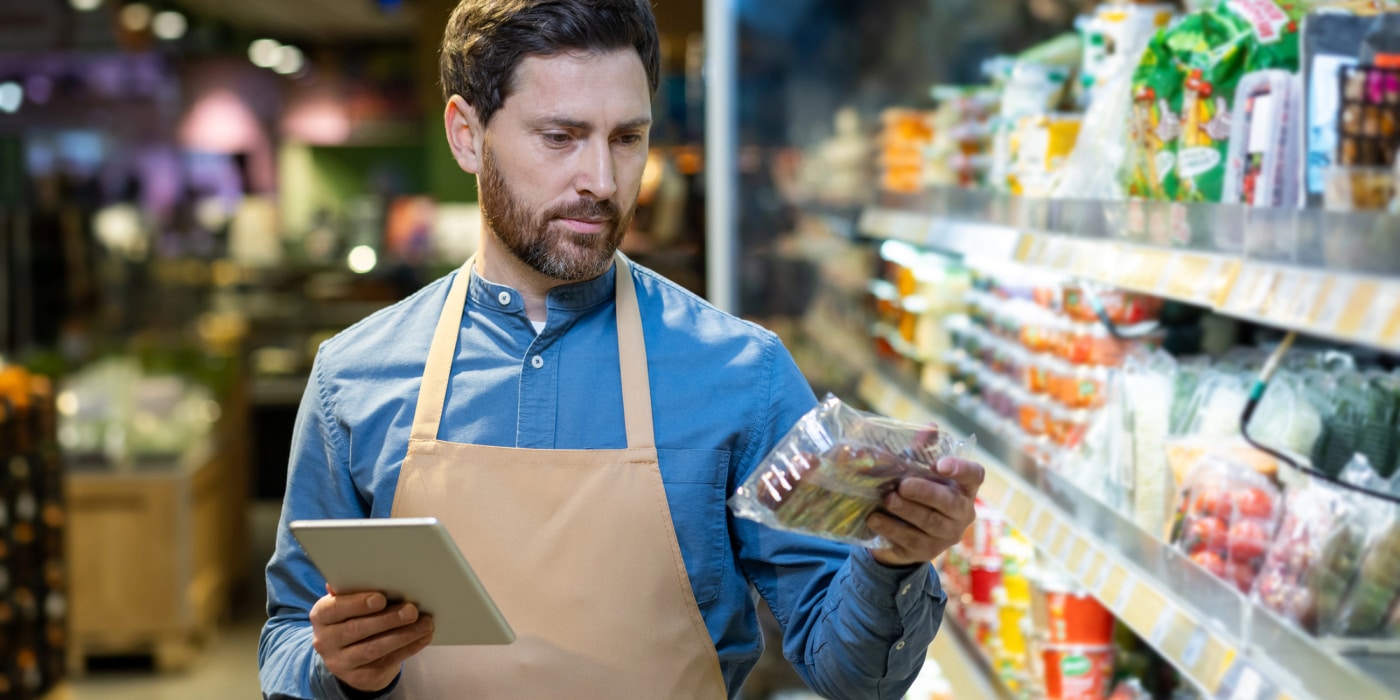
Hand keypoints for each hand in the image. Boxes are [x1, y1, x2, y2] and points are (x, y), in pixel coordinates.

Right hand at [310, 586, 434, 692]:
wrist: (350, 658)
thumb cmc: (352, 619)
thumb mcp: (346, 604)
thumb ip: (353, 590)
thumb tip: (362, 572)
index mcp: (321, 616)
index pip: (334, 609)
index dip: (357, 604)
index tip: (380, 598)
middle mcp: (326, 641)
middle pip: (357, 630)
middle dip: (388, 619)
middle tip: (411, 610)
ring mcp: (341, 662)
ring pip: (374, 649)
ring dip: (403, 635)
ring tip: (424, 623)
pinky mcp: (360, 676)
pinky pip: (388, 661)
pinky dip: (409, 647)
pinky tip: (423, 636)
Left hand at [867, 457, 983, 566]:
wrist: (900, 534)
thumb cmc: (915, 493)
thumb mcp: (916, 470)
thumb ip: (922, 450)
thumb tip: (931, 426)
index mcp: (964, 488)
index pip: (974, 475)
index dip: (961, 469)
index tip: (939, 464)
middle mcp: (961, 513)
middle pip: (950, 503)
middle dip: (925, 492)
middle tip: (903, 485)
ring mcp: (946, 535)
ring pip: (929, 522)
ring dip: (906, 510)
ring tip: (887, 499)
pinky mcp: (926, 552)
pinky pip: (910, 540)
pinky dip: (890, 528)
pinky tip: (875, 518)